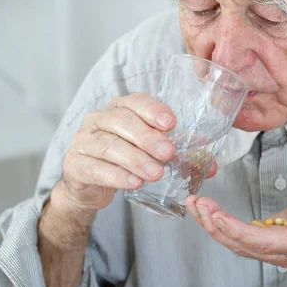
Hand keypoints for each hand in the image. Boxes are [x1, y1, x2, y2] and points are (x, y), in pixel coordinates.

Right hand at [53, 92, 217, 213]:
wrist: (89, 185)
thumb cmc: (124, 160)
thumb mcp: (149, 152)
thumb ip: (179, 156)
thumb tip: (211, 166)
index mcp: (119, 109)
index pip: (134, 101)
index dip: (152, 110)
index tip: (171, 123)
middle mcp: (99, 120)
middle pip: (121, 121)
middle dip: (147, 137)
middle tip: (168, 153)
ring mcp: (83, 141)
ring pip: (107, 145)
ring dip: (135, 159)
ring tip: (155, 173)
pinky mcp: (75, 165)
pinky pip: (95, 168)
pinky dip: (117, 176)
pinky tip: (134, 183)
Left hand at [185, 189, 286, 267]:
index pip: (264, 242)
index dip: (238, 231)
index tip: (217, 216)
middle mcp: (285, 252)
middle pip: (243, 246)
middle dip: (216, 226)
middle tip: (197, 204)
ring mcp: (276, 250)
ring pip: (237, 244)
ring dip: (213, 226)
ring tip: (195, 205)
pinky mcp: (270, 242)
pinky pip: (240, 238)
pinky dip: (221, 225)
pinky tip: (209, 211)